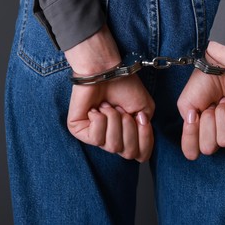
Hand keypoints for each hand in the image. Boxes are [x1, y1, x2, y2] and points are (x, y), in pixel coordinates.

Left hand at [65, 25, 154, 161]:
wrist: (105, 69)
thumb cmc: (124, 85)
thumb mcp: (145, 110)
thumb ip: (145, 132)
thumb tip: (136, 144)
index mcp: (128, 135)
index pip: (141, 155)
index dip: (145, 139)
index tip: (141, 118)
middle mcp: (113, 138)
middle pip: (128, 152)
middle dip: (129, 127)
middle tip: (121, 109)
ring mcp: (96, 136)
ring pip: (113, 146)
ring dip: (114, 121)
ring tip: (108, 106)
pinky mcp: (79, 131)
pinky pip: (96, 139)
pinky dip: (101, 119)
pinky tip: (97, 108)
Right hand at [177, 41, 224, 159]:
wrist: (222, 67)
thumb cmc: (203, 83)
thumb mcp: (185, 105)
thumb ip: (186, 128)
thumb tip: (196, 145)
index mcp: (200, 132)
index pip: (192, 152)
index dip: (190, 138)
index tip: (194, 118)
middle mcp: (216, 134)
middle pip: (209, 148)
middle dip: (208, 123)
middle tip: (211, 106)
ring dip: (222, 116)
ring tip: (224, 102)